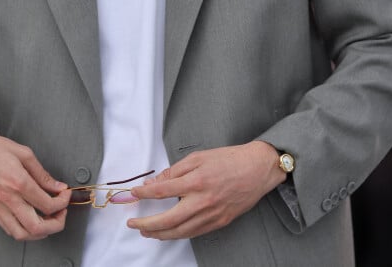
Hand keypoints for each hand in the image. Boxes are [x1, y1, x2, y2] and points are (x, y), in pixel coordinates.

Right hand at [0, 135, 69, 240]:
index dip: (62, 202)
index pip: (47, 204)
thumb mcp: (23, 152)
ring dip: (41, 232)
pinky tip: (31, 220)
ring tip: (49, 219)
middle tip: (62, 212)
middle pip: (37, 227)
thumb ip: (42, 173)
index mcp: (18, 183)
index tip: (65, 195)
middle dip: (57, 223)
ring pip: (23, 234)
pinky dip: (25, 231)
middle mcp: (9, 200)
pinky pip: (10, 230)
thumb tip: (57, 186)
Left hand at [127, 141, 283, 239]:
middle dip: (147, 224)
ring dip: (160, 234)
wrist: (257, 169)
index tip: (133, 195)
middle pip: (168, 219)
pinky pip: (194, 232)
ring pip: (180, 231)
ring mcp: (211, 214)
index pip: (163, 191)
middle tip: (133, 224)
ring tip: (147, 232)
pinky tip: (169, 232)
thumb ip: (176, 170)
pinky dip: (178, 234)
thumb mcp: (199, 156)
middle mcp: (202, 201)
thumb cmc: (229, 159)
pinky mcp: (219, 222)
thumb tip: (156, 182)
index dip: (145, 194)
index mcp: (196, 180)